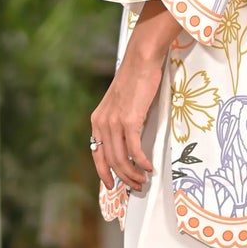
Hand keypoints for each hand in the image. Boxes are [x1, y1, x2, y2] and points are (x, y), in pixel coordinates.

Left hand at [90, 0, 180, 192]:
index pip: (97, 154)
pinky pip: (134, 149)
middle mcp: (102, 123)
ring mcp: (114, 122)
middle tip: (137, 187)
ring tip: (144, 180)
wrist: (140, 60)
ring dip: (134, 174)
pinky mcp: (129, 120)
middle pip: (110, 161)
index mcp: (97, 121)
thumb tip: (130, 143)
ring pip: (122, 159)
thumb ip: (120, 122)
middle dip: (124, 178)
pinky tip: (149, 167)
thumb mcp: (121, 104)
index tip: (112, 185)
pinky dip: (142, 162)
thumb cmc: (135, 80)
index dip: (103, 173)